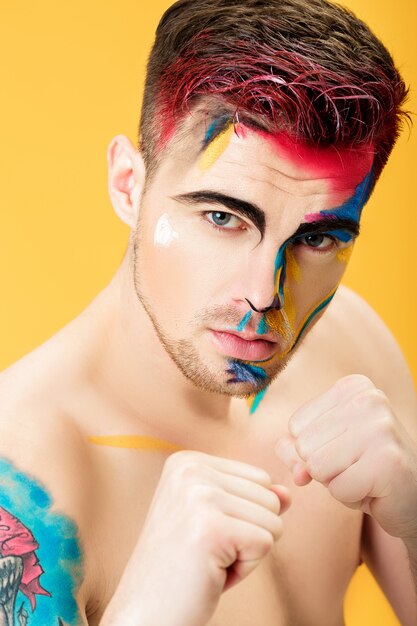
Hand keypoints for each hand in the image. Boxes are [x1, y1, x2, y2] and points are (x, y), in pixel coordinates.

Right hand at [100, 450, 289, 625]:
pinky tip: (210, 573)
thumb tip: (287, 492)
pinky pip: (265, 543)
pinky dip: (244, 569)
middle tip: (206, 551)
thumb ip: (252, 499)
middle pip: (270, 496)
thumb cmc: (181, 569)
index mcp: (187, 461)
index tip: (205, 534)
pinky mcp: (212, 528)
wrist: (144, 613)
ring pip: (273, 520)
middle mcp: (190, 469)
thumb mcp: (217, 522)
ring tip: (207, 561)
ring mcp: (199, 496)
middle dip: (248, 533)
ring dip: (247, 552)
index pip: (259, 479)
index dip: (243, 516)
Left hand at [275, 374, 416, 539]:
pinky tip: (374, 490)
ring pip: (318, 468)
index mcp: (351, 387)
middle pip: (305, 446)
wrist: (413, 496)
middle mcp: (369, 399)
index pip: (296, 425)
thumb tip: (286, 452)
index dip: (313, 449)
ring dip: (336, 483)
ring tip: (363, 477)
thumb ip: (295, 447)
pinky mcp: (388, 461)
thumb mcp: (324, 449)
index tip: (345, 451)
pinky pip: (338, 489)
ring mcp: (381, 428)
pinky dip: (351, 498)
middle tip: (356, 468)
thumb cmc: (364, 468)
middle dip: (324, 469)